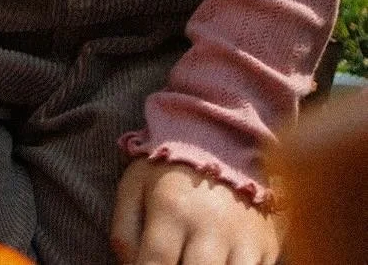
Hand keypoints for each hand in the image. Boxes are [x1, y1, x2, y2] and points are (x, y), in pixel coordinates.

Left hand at [111, 159, 279, 264]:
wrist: (222, 140)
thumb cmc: (170, 170)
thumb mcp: (134, 188)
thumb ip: (124, 234)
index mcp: (171, 209)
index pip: (156, 264)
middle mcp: (210, 227)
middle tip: (173, 260)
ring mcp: (243, 239)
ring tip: (192, 259)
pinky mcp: (268, 247)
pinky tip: (220, 261)